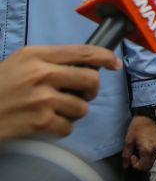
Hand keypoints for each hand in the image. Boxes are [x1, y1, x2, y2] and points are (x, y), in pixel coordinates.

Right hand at [0, 44, 119, 141]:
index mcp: (36, 55)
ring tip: (54, 111)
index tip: (113, 63)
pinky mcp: (39, 122)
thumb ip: (48, 60)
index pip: (83, 52)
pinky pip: (68, 127)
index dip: (104, 57)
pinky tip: (44, 124)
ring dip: (72, 112)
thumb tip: (83, 65)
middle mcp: (41, 74)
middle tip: (82, 94)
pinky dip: (60, 128)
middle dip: (90, 90)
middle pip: (90, 80)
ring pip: (81, 107)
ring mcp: (41, 99)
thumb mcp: (18, 63)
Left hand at [122, 115, 155, 170]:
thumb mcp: (129, 140)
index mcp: (147, 150)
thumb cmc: (137, 127)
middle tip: (133, 156)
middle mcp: (155, 150)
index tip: (130, 156)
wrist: (148, 115)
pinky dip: (148, 156)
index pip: (142, 167)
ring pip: (152, 161)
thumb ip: (126, 154)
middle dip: (140, 164)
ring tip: (138, 152)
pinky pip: (154, 155)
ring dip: (144, 161)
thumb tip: (125, 165)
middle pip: (148, 166)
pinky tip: (143, 149)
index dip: (134, 164)